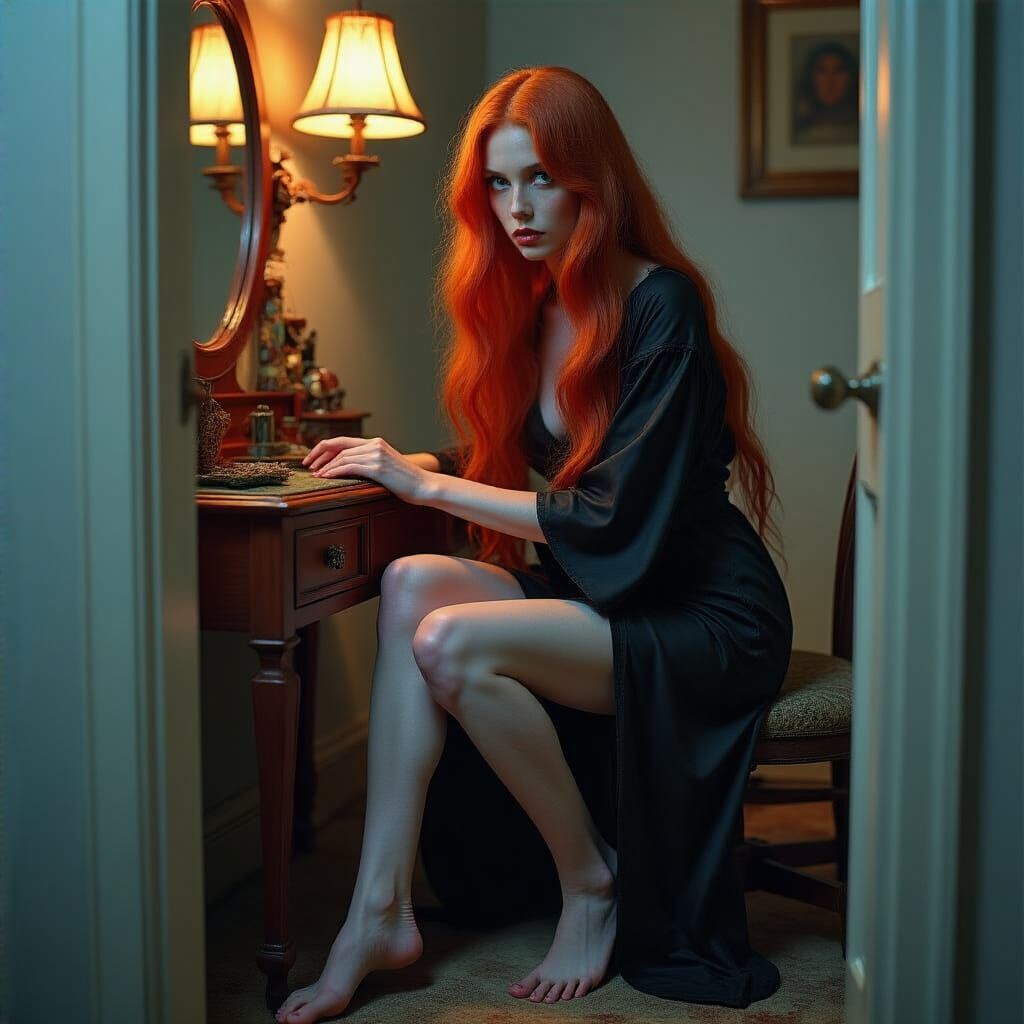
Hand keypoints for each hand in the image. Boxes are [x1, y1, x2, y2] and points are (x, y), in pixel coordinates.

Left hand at [301, 435, 430, 504]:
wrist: (424, 485)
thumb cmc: (406, 480)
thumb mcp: (385, 466)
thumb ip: (369, 462)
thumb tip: (347, 469)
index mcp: (375, 442)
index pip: (342, 441)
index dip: (324, 449)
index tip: (312, 459)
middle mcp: (375, 444)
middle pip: (338, 446)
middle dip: (319, 456)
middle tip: (308, 466)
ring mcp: (377, 455)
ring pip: (342, 457)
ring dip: (326, 467)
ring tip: (316, 476)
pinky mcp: (378, 467)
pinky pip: (350, 467)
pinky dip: (334, 471)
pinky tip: (327, 477)